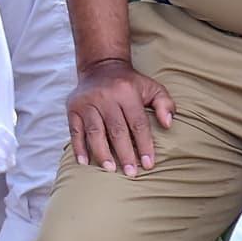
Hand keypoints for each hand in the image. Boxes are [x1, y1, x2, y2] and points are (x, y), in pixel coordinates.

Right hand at [68, 59, 175, 175]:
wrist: (101, 67)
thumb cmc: (131, 84)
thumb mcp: (152, 88)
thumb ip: (164, 104)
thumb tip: (168, 124)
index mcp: (127, 93)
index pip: (138, 124)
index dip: (144, 145)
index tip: (149, 165)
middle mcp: (105, 97)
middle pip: (116, 130)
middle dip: (125, 153)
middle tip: (131, 173)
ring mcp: (87, 103)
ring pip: (95, 131)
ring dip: (102, 152)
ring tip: (110, 169)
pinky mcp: (73, 108)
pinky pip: (75, 130)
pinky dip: (78, 147)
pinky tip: (84, 162)